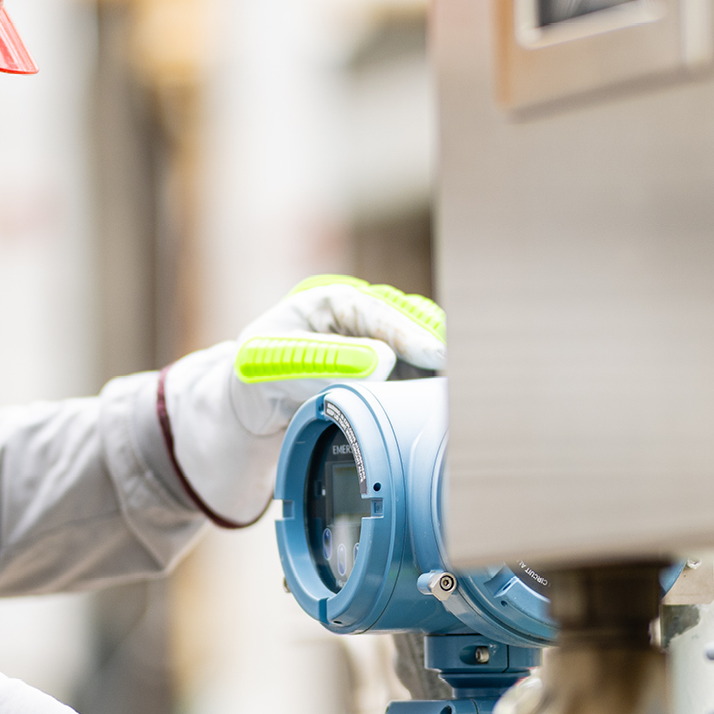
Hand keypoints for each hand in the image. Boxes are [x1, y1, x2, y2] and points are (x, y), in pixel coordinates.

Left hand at [159, 275, 445, 525]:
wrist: (255, 403)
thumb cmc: (258, 372)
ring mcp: (382, 347)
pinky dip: (429, 395)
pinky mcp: (390, 377)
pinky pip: (418, 382)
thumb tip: (382, 364)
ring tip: (455, 400)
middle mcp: (366, 320)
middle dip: (436, 351)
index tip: (434, 354)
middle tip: (458, 380)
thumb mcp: (272, 362)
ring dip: (438, 376)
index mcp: (334, 302)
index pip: (379, 312)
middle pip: (413, 329)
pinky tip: (442, 412)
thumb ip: (322, 361)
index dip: (408, 333)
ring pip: (423, 357)